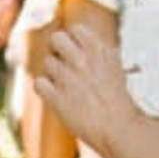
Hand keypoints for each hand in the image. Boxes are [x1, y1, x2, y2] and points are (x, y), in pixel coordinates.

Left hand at [31, 20, 137, 155]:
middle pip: (56, 38)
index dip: (74, 40)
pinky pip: (39, 83)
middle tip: (64, 63)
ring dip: (54, 73)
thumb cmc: (119, 100)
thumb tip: (83, 40)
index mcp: (97, 49)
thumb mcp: (115, 66)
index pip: (75, 29)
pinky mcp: (56, 97)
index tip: (77, 51)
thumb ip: (99, 51)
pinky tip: (55, 95)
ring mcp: (67, 77)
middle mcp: (80, 59)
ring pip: (48, 62)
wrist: (119, 128)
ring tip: (67, 86)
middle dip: (59, 50)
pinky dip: (45, 89)